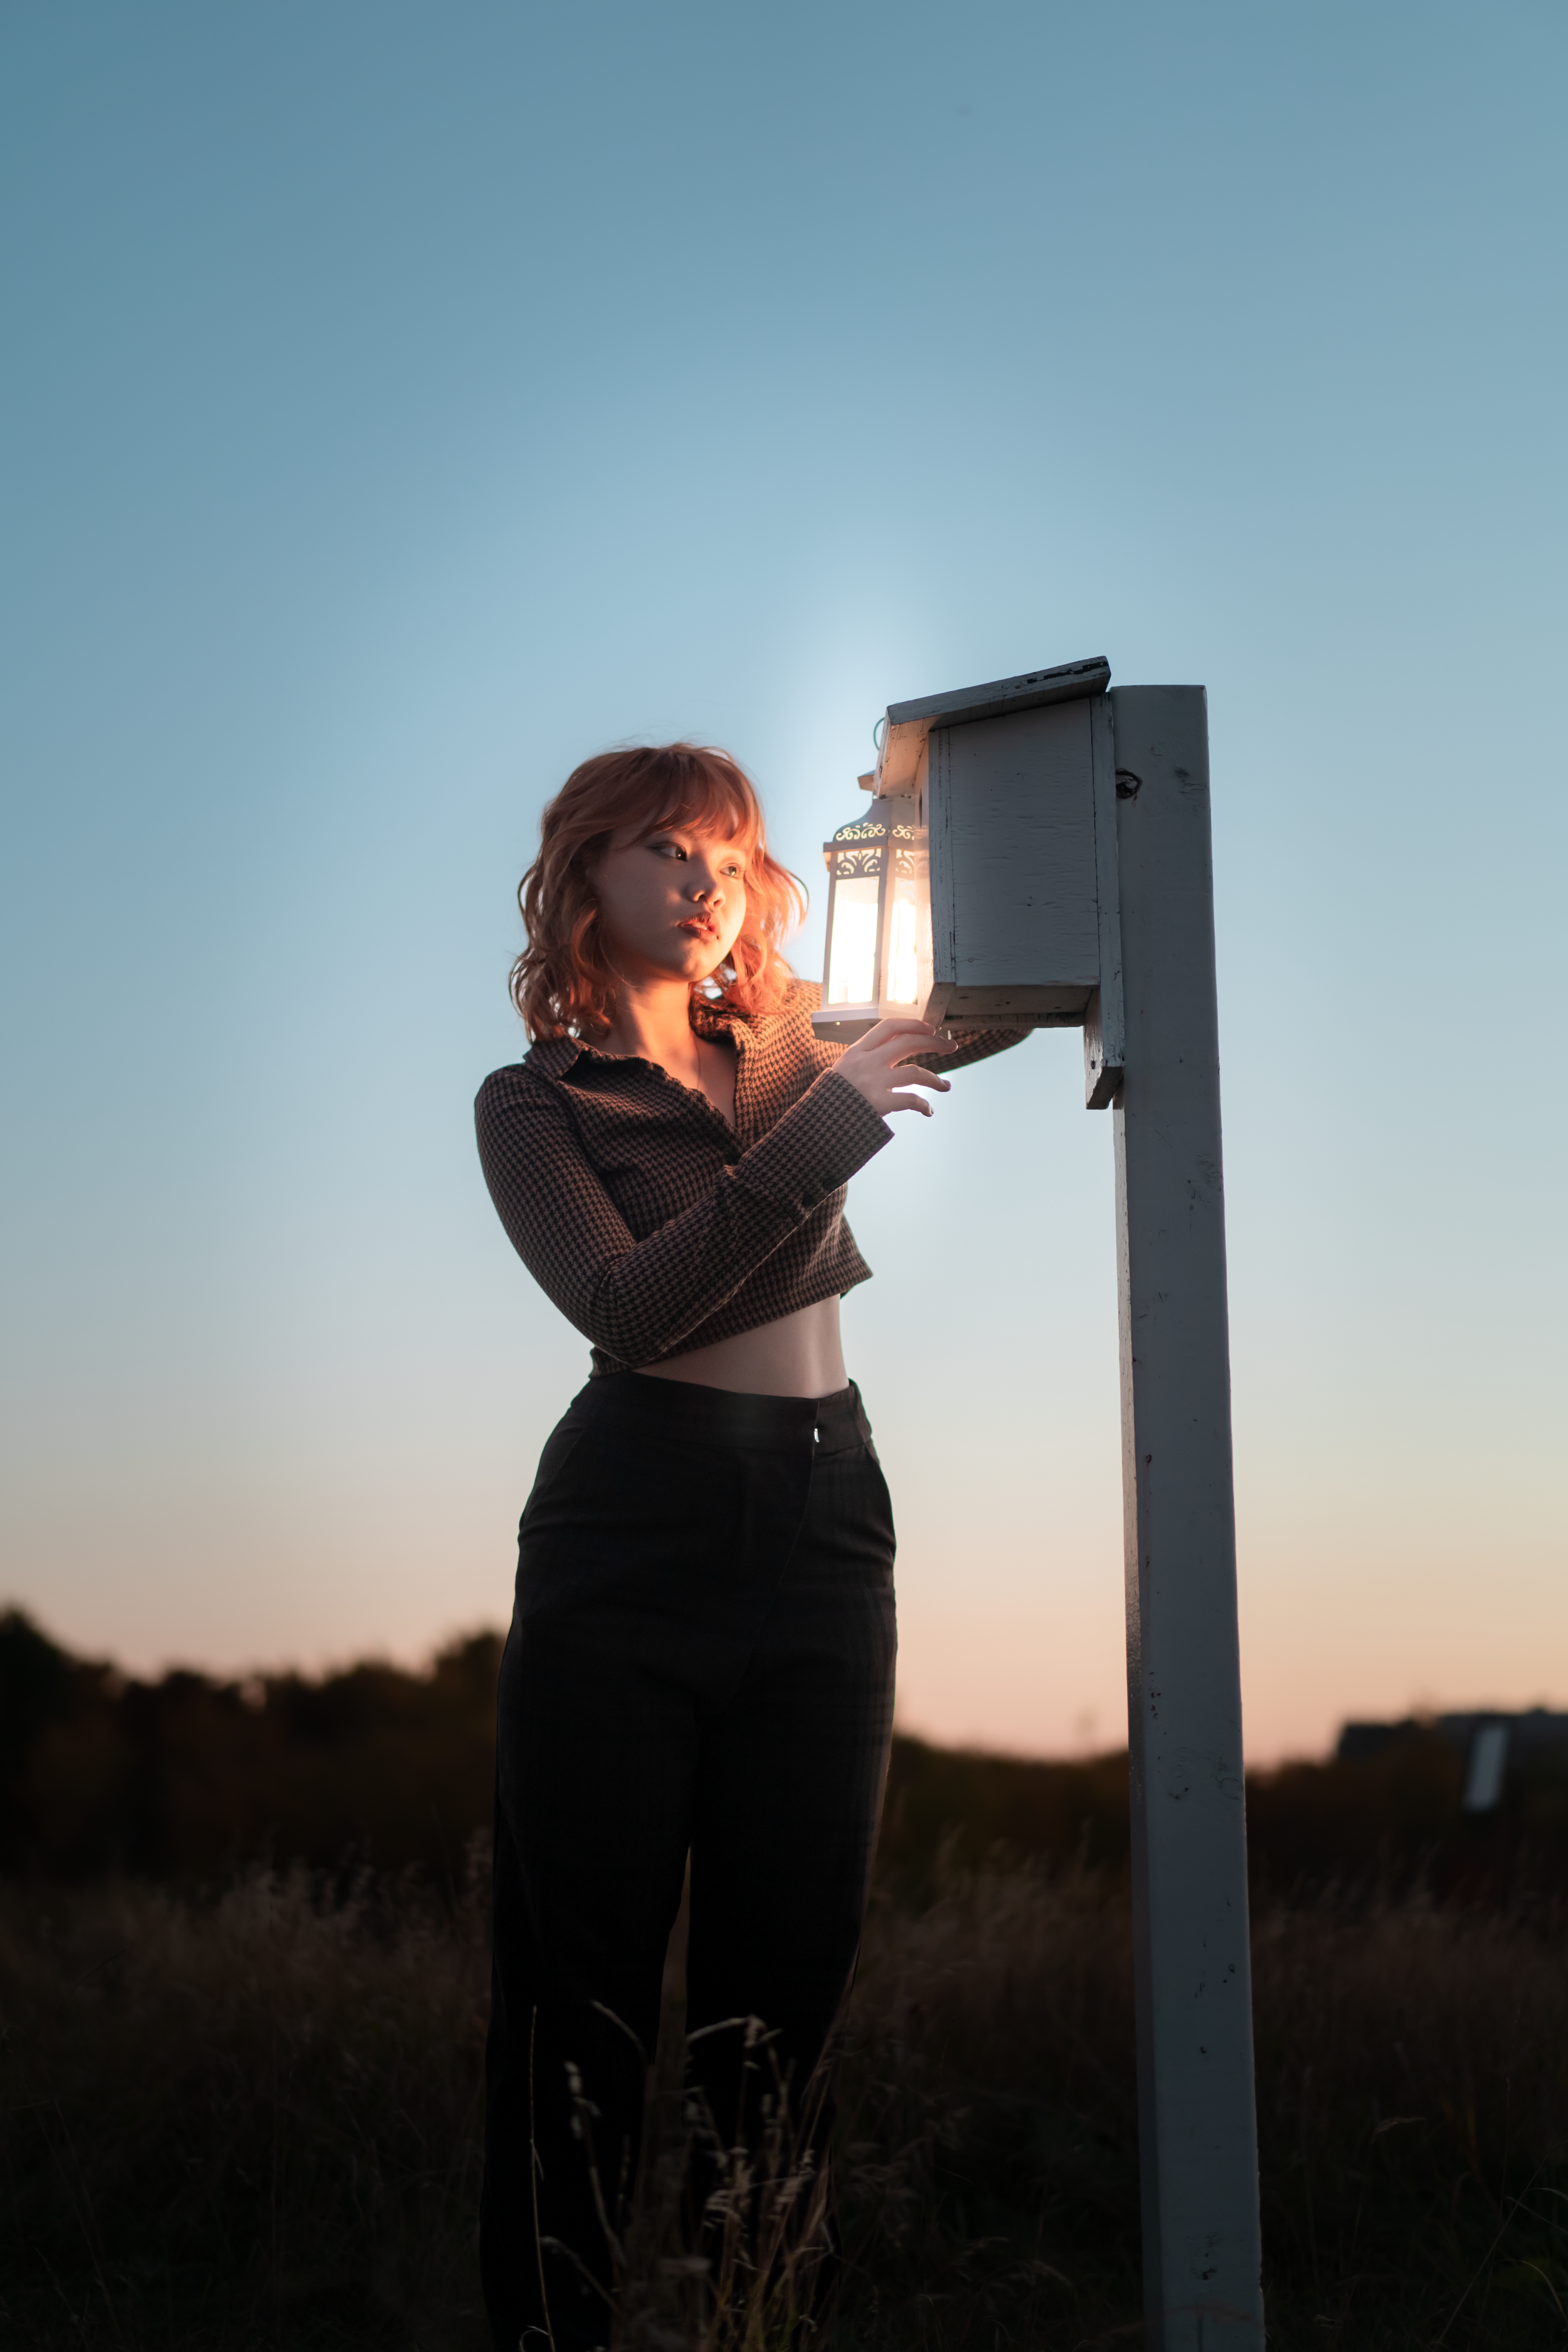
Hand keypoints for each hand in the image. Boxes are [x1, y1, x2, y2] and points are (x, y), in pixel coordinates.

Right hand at [833, 1019, 954, 1119]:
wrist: (816, 1123)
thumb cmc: (830, 1098)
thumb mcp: (842, 1069)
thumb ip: (864, 1059)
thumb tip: (889, 1050)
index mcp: (857, 1051)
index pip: (889, 1026)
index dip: (913, 1024)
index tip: (930, 1028)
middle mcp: (867, 1062)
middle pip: (908, 1043)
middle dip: (934, 1042)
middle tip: (952, 1046)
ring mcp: (873, 1082)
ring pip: (915, 1072)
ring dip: (935, 1079)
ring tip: (946, 1086)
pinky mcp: (879, 1103)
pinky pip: (911, 1100)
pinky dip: (923, 1105)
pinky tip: (928, 1111)